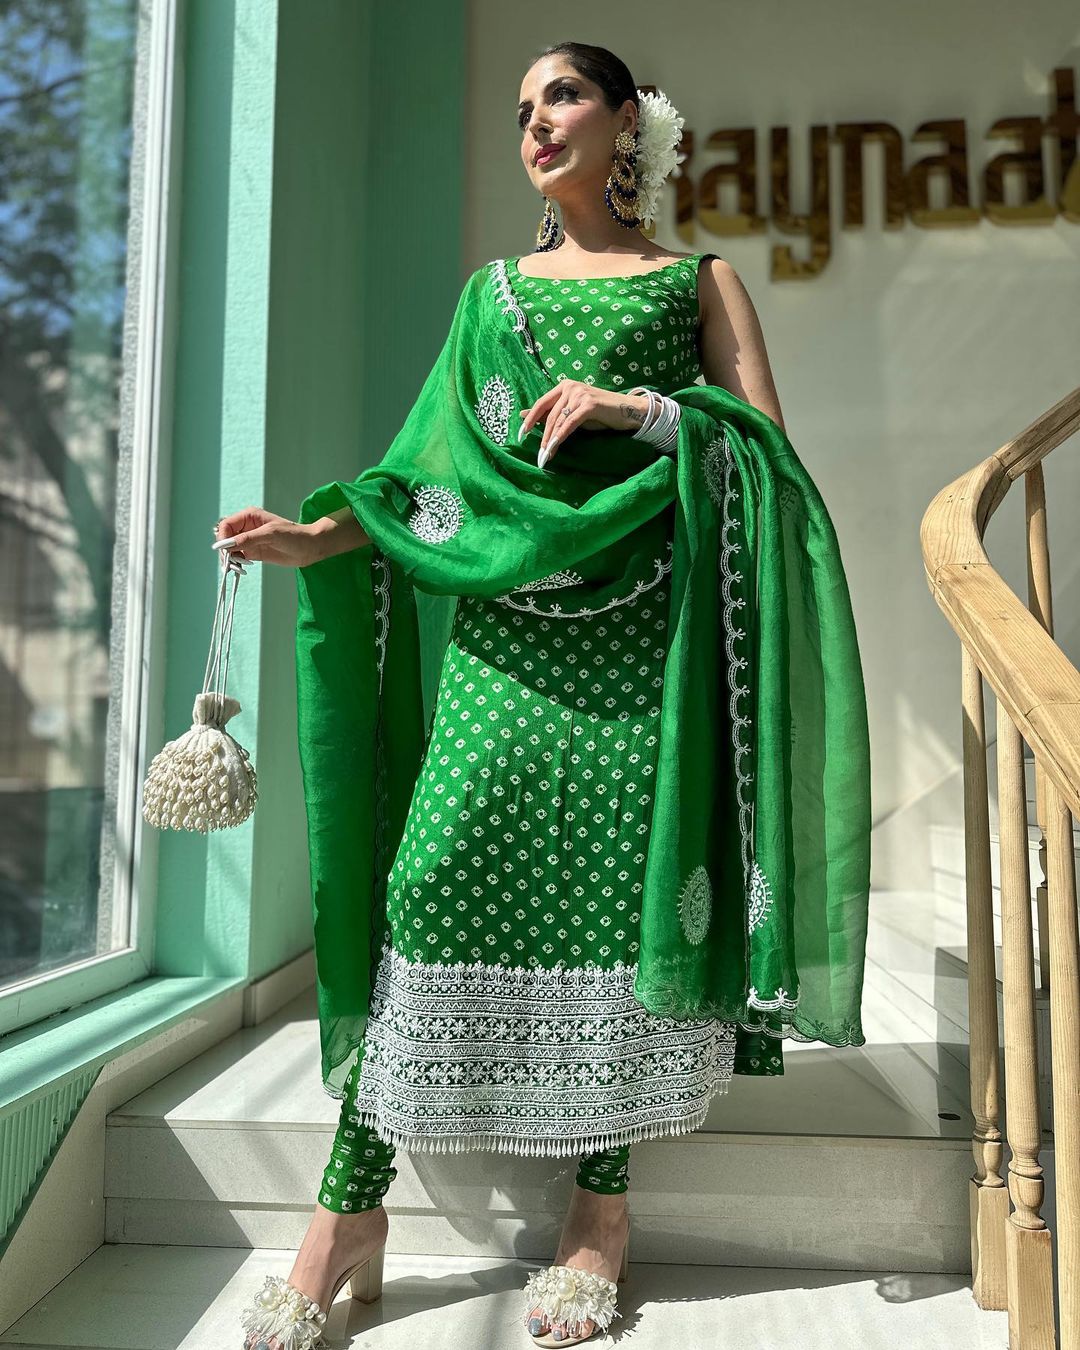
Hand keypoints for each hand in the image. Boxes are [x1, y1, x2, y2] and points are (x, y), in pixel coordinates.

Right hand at [212, 507, 319, 567]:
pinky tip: (242, 568)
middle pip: (225, 538)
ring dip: (229, 558)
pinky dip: (236, 563)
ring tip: (236, 567)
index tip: (225, 551)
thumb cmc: (294, 536)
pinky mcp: (253, 553)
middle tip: (230, 563)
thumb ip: (248, 539)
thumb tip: (226, 545)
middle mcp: (246, 527)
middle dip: (225, 550)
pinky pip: (238, 558)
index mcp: (249, 516)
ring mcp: (249, 541)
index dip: (222, 537)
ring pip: (230, 549)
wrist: (310, 548)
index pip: (226, 525)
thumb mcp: (270, 534)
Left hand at [517, 379, 649, 466]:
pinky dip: (560, 437)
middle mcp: (570, 386)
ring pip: (558, 420)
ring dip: (550, 441)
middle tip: (538, 454)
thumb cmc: (600, 413)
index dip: (529, 419)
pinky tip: (554, 447)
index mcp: (564, 386)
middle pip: (549, 414)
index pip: (541, 403)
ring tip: (545, 456)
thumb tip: (525, 416)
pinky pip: (569, 424)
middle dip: (542, 436)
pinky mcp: (588, 404)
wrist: (627, 410)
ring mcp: (579, 394)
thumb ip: (552, 413)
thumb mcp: (573, 412)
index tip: (520, 434)